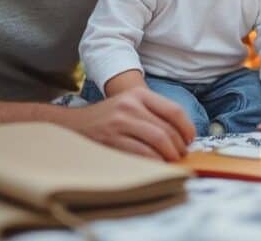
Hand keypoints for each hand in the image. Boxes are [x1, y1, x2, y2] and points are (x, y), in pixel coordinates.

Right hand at [61, 88, 195, 160]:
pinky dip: (153, 162)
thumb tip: (182, 135)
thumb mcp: (129, 104)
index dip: (187, 128)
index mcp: (139, 94)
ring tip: (170, 161)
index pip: (174, 111)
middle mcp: (130, 105)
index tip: (190, 140)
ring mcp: (119, 122)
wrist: (70, 124)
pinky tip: (155, 165)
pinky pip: (141, 154)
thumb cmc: (106, 118)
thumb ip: (153, 113)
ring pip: (158, 142)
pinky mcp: (111, 140)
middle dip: (179, 147)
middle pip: (167, 129)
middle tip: (180, 155)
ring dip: (169, 156)